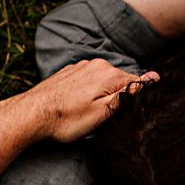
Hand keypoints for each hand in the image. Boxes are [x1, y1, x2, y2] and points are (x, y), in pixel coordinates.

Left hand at [4, 59, 154, 143]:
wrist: (31, 115)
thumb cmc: (67, 119)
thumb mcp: (104, 112)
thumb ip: (129, 94)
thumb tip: (154, 77)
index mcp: (109, 74)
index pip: (137, 84)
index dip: (135, 101)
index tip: (123, 115)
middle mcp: (97, 65)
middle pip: (120, 83)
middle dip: (118, 99)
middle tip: (103, 119)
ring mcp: (82, 67)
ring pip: (104, 83)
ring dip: (102, 97)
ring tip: (88, 114)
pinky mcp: (70, 73)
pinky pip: (89, 82)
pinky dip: (88, 94)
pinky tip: (78, 107)